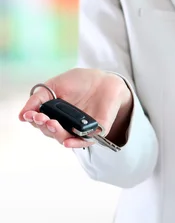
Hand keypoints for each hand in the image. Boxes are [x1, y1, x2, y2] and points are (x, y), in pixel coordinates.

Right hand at [18, 68, 132, 147]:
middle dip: (44, 126)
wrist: (104, 79)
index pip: (40, 122)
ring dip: (56, 133)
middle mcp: (65, 124)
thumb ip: (38, 99)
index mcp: (53, 114)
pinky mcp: (95, 131)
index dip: (34, 120)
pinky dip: (75, 143)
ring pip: (64, 138)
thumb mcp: (54, 86)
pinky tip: (67, 142)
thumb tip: (22, 115)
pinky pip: (84, 141)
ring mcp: (79, 128)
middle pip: (50, 132)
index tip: (30, 115)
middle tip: (41, 118)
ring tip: (51, 123)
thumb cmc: (79, 82)